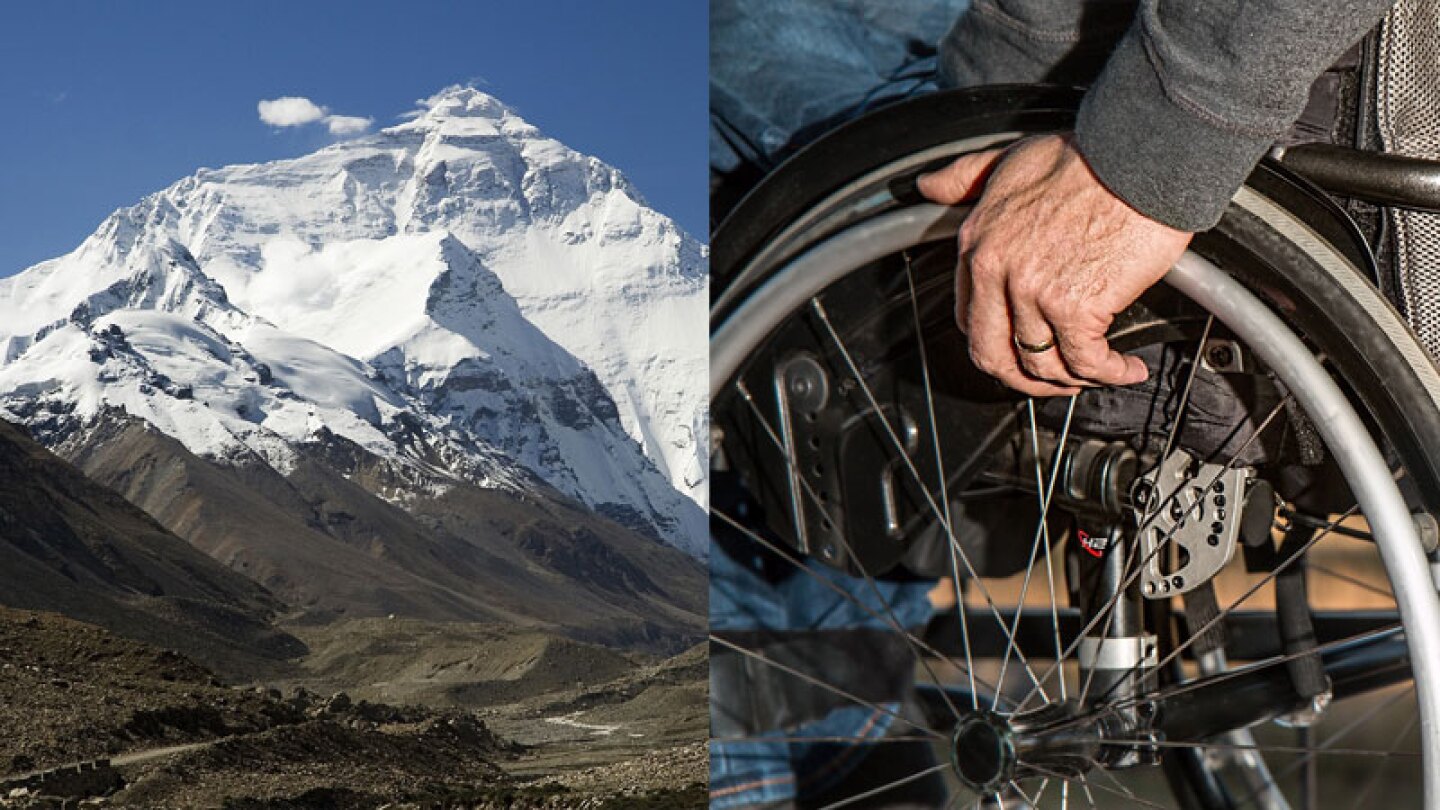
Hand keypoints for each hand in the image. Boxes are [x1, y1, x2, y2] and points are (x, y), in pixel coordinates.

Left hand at [916, 133, 1193, 396]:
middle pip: (993, 355)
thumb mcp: (1009, 158)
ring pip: (1041, 365)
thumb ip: (966, 177)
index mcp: (978, 242)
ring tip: (1098, 372)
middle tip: (1053, 380)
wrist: (1140, 155)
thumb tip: (929, 185)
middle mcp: (997, 271)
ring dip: (1072, 380)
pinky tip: (1127, 367)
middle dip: (1023, 379)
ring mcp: (1034, 292)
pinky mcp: (1076, 306)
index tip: (1020, 347)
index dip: (996, 343)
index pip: (970, 318)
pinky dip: (1111, 373)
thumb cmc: (1087, 156)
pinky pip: (1086, 362)